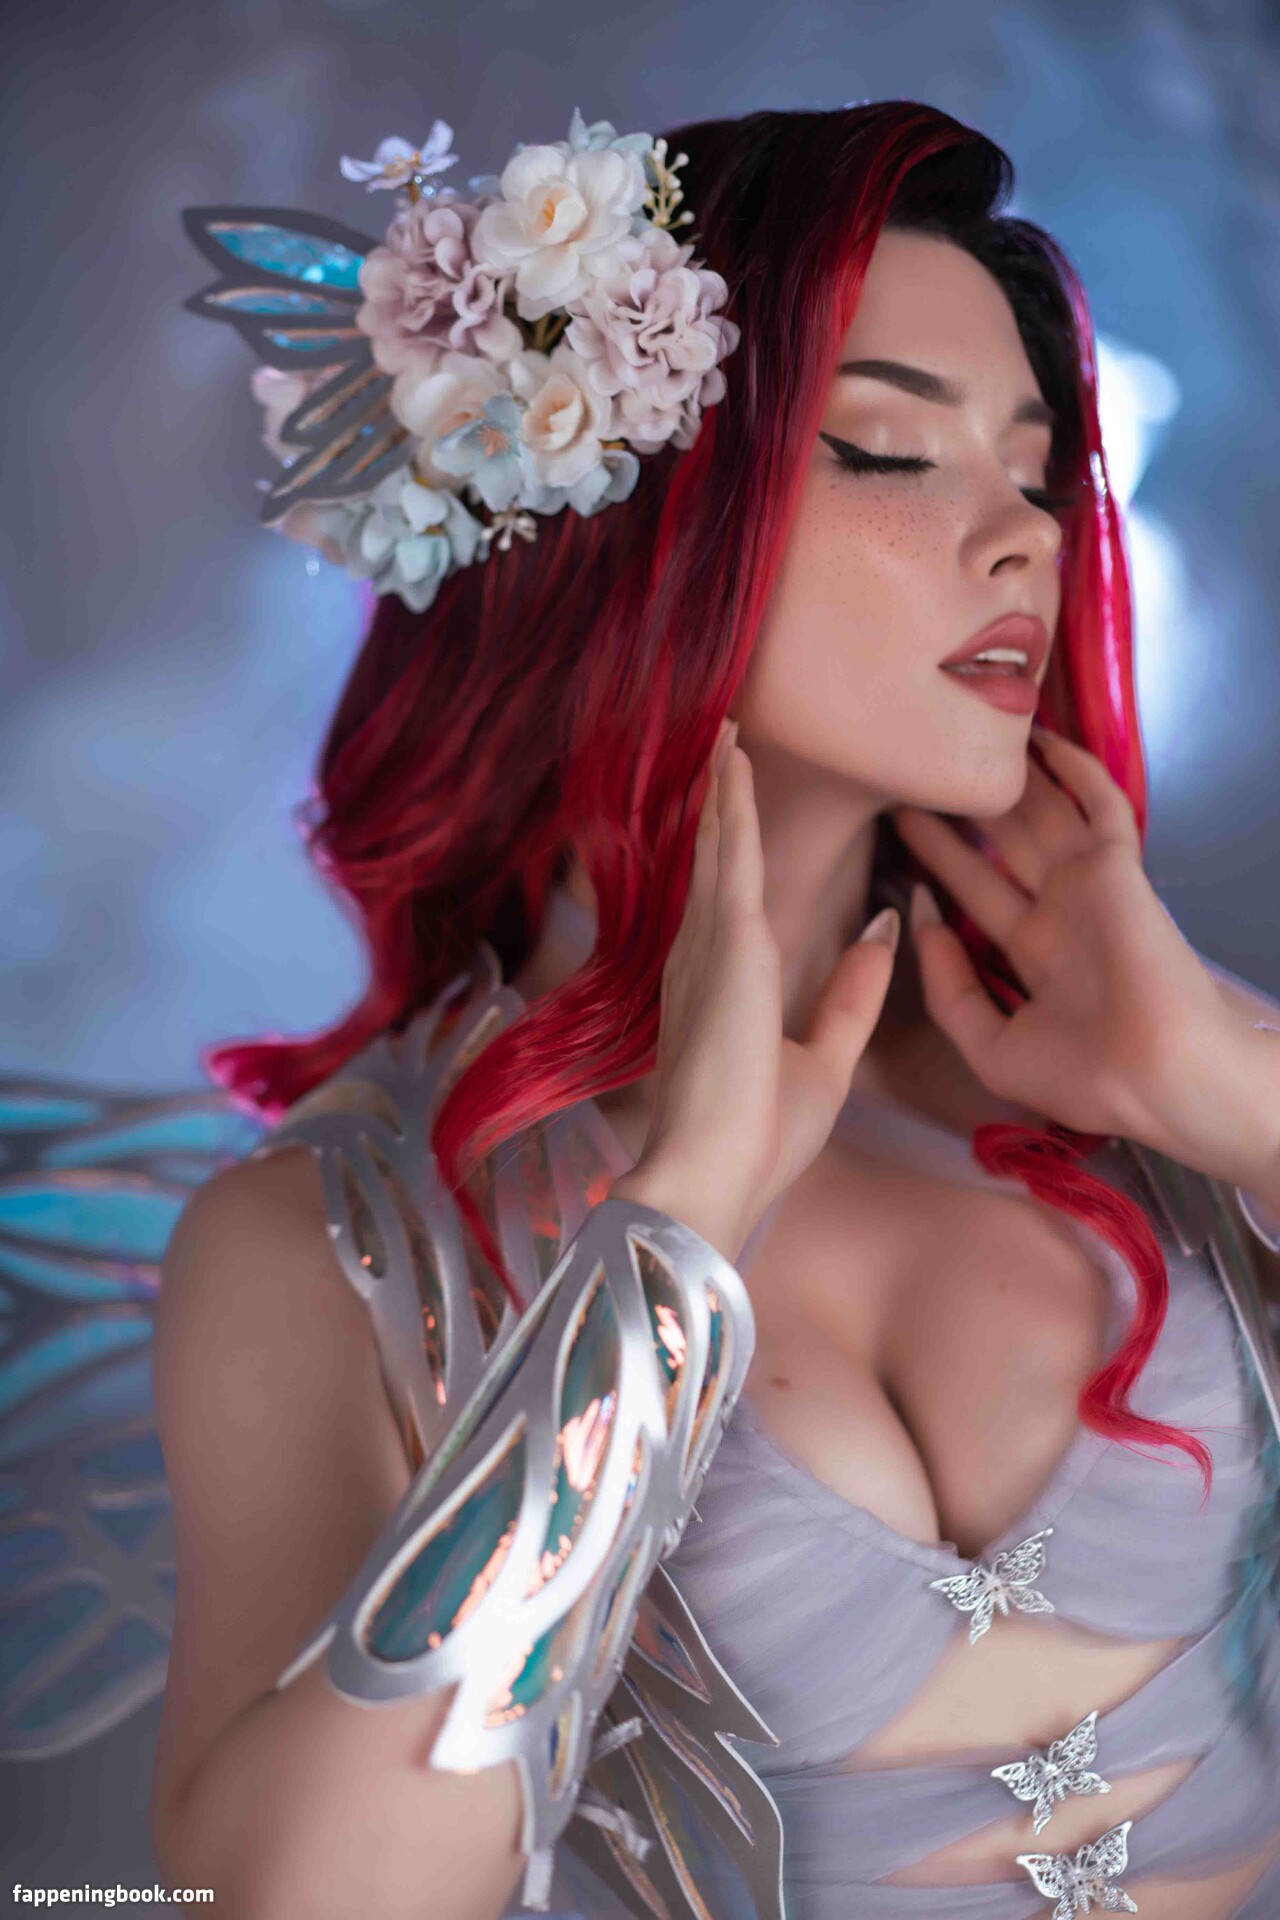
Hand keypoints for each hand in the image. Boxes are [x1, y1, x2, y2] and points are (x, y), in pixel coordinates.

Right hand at [613, 719, 898, 1262]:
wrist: (715, 1173)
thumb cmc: (761, 1137)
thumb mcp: (825, 1059)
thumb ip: (851, 995)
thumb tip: (888, 932)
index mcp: (720, 990)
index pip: (730, 905)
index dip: (731, 854)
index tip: (736, 814)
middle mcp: (702, 958)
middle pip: (715, 863)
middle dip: (719, 806)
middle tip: (721, 746)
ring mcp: (708, 945)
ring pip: (720, 847)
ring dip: (722, 788)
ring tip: (725, 732)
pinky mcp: (728, 942)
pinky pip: (734, 854)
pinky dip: (734, 802)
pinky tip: (734, 757)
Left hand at [893, 728, 1275, 1182]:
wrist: (1157, 1079)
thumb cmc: (1083, 1078)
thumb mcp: (992, 1047)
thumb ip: (949, 988)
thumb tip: (922, 919)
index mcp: (1035, 955)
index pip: (976, 891)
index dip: (940, 857)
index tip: (899, 825)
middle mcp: (1058, 913)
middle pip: (1000, 844)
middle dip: (961, 807)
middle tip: (917, 766)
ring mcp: (1088, 887)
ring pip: (1041, 816)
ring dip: (1008, 779)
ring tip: (965, 736)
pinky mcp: (1117, 869)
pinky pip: (1100, 806)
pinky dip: (1077, 771)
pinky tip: (1042, 739)